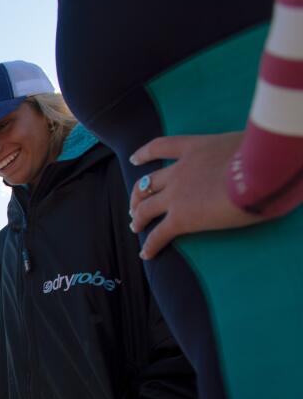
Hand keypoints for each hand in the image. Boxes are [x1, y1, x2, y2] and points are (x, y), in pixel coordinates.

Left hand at [129, 132, 260, 259]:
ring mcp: (177, 195)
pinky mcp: (182, 218)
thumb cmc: (264, 155)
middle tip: (135, 207)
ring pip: (145, 208)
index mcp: (195, 148)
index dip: (144, 154)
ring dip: (138, 219)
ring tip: (135, 227)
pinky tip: (146, 254)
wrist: (260, 170)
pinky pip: (158, 234)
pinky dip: (150, 245)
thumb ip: (236, 152)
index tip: (134, 159)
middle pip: (147, 183)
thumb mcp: (244, 144)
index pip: (161, 147)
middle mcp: (180, 171)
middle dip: (138, 196)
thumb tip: (250, 158)